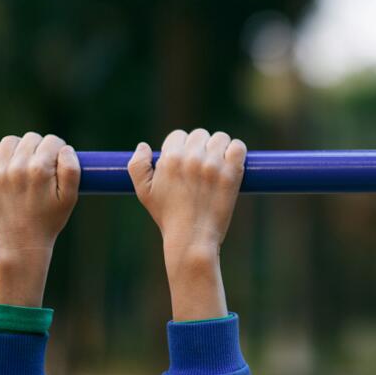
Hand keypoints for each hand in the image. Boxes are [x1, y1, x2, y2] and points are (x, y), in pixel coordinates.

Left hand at [0, 132, 79, 306]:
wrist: (22, 242)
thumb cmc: (50, 220)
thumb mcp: (70, 197)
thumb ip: (72, 169)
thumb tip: (66, 149)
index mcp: (40, 170)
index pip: (52, 141)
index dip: (60, 150)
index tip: (60, 163)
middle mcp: (18, 167)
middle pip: (32, 138)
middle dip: (42, 148)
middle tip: (45, 167)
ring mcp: (0, 172)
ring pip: (11, 141)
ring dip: (21, 147)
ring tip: (27, 162)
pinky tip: (9, 161)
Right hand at [128, 129, 246, 319]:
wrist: (193, 239)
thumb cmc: (168, 217)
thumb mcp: (144, 193)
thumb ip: (137, 166)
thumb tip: (143, 146)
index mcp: (169, 159)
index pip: (178, 135)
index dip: (182, 148)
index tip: (186, 163)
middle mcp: (191, 158)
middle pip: (200, 135)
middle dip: (201, 147)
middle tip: (203, 167)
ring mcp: (213, 165)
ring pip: (220, 138)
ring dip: (220, 148)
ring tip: (218, 166)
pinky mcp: (232, 173)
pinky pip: (238, 147)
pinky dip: (237, 151)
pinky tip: (232, 163)